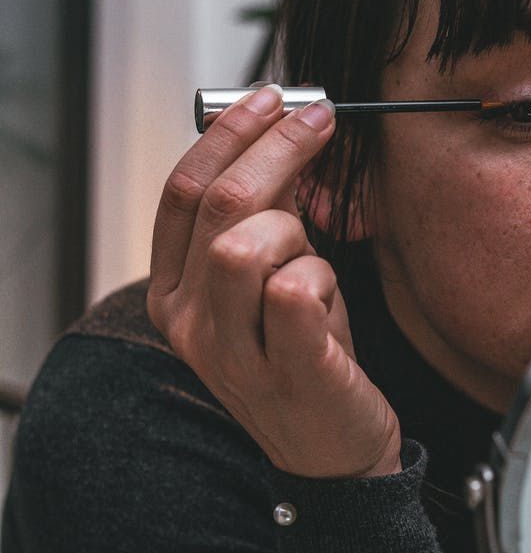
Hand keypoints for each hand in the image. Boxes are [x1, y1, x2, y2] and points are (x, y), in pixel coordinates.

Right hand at [147, 85, 400, 478]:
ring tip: (318, 262)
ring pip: (248, 245)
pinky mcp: (288, 372)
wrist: (334, 454)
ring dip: (298, 233)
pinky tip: (330, 302)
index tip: (271, 98)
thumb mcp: (270, 282)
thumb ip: (266, 220)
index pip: (182, 193)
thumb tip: (283, 135)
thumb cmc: (305, 358)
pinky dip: (325, 277)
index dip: (228, 135)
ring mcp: (234, 354)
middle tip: (322, 120)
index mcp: (175, 294)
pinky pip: (297, 289)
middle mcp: (191, 324)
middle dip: (276, 148)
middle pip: (220, 206)